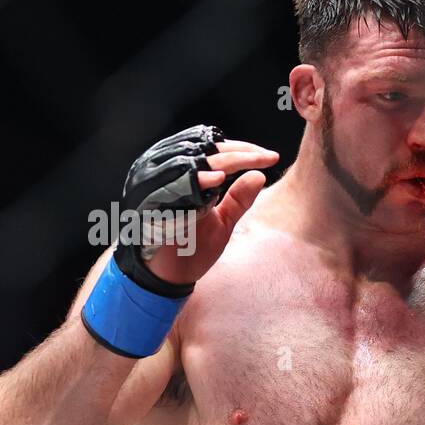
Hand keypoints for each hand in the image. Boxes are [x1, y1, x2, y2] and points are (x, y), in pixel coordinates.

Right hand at [120, 125, 278, 284]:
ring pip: (193, 161)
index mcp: (183, 175)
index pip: (211, 147)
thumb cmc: (193, 247)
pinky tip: (219, 178)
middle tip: (266, 156)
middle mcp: (168, 174)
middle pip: (205, 148)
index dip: (241, 148)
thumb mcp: (222, 221)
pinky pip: (175, 186)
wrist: (170, 276)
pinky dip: (196, 179)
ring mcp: (158, 186)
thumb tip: (259, 175)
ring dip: (225, 159)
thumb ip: (239, 199)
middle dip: (240, 151)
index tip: (269, 156)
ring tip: (253, 160)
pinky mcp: (154, 202)